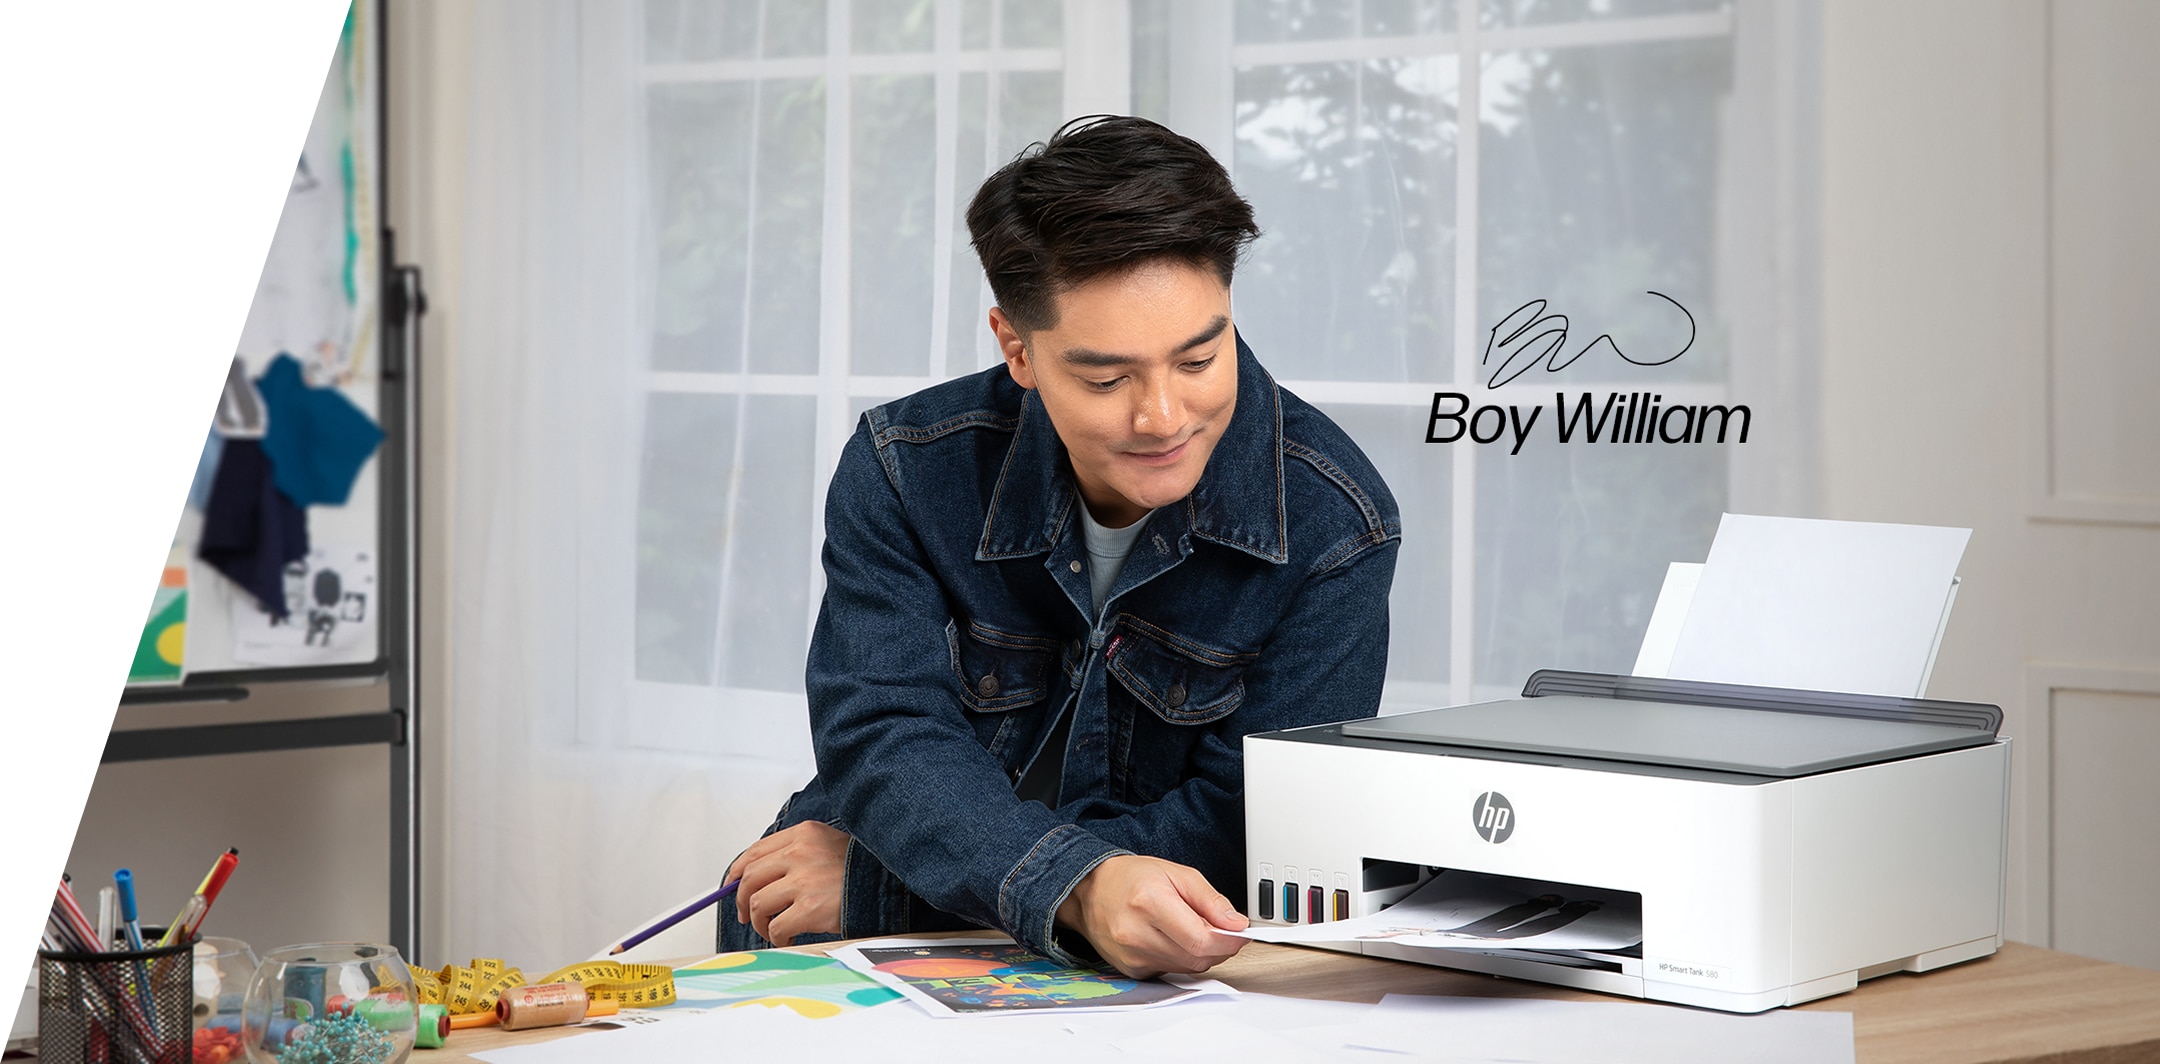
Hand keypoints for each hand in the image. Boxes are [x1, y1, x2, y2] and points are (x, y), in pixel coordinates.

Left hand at [726, 821, 849, 946]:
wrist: (888, 886)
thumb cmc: (859, 871)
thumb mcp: (827, 846)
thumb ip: (795, 854)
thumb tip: (756, 877)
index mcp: (803, 834)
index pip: (755, 851)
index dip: (738, 873)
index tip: (733, 887)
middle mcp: (800, 852)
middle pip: (750, 877)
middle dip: (743, 901)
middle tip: (748, 915)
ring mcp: (804, 880)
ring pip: (758, 903)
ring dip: (760, 922)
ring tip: (772, 929)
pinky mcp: (810, 908)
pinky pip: (776, 926)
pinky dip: (776, 936)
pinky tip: (788, 937)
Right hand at [1055, 854, 1247, 977]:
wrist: (1090, 891)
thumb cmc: (1131, 878)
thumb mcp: (1177, 873)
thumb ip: (1210, 900)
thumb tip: (1236, 924)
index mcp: (1149, 903)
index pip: (1201, 939)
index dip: (1229, 940)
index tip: (1240, 933)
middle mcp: (1136, 934)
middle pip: (1198, 958)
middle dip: (1218, 947)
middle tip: (1219, 928)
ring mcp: (1132, 956)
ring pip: (1187, 968)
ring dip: (1200, 953)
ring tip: (1190, 928)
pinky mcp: (1131, 970)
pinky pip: (1171, 971)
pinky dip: (1180, 958)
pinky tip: (1171, 938)